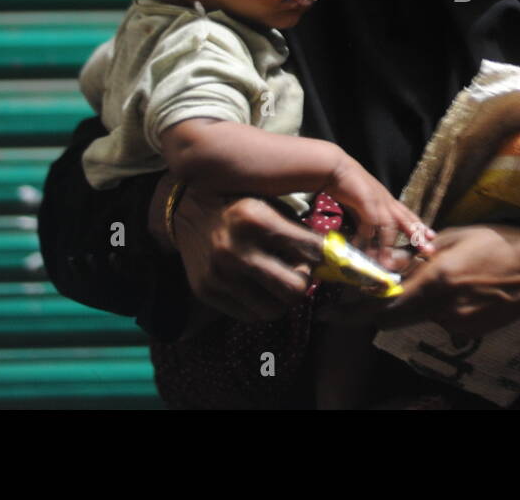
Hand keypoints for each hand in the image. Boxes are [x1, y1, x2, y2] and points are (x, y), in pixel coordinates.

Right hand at [169, 180, 325, 322]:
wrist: (187, 211)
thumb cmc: (239, 206)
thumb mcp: (269, 205)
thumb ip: (297, 230)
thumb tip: (332, 257)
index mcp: (255, 219)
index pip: (310, 249)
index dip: (324, 255)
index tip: (323, 255)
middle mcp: (235, 248)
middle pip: (295, 288)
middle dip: (304, 281)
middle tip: (300, 270)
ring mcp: (219, 274)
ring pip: (275, 309)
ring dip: (283, 298)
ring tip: (279, 279)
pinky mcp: (206, 291)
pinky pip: (250, 315)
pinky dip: (262, 304)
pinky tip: (259, 286)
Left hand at [317, 224, 519, 336]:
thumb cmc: (504, 243)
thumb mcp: (457, 236)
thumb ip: (420, 253)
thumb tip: (389, 261)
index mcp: (438, 279)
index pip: (384, 302)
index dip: (354, 309)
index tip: (330, 309)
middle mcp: (444, 308)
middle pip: (394, 317)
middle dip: (371, 310)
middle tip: (351, 301)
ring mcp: (458, 324)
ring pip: (418, 317)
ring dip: (407, 304)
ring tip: (415, 282)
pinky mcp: (471, 331)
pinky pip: (440, 319)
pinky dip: (433, 307)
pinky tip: (451, 288)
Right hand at [322, 152, 435, 267]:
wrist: (336, 168)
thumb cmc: (349, 185)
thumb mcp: (363, 204)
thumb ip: (367, 219)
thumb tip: (369, 236)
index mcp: (387, 201)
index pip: (407, 214)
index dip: (419, 225)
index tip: (431, 236)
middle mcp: (386, 201)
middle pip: (406, 219)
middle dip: (417, 236)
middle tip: (428, 249)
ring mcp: (377, 200)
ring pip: (390, 225)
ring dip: (388, 245)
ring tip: (387, 263)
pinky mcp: (366, 200)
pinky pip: (370, 222)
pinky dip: (368, 236)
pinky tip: (365, 247)